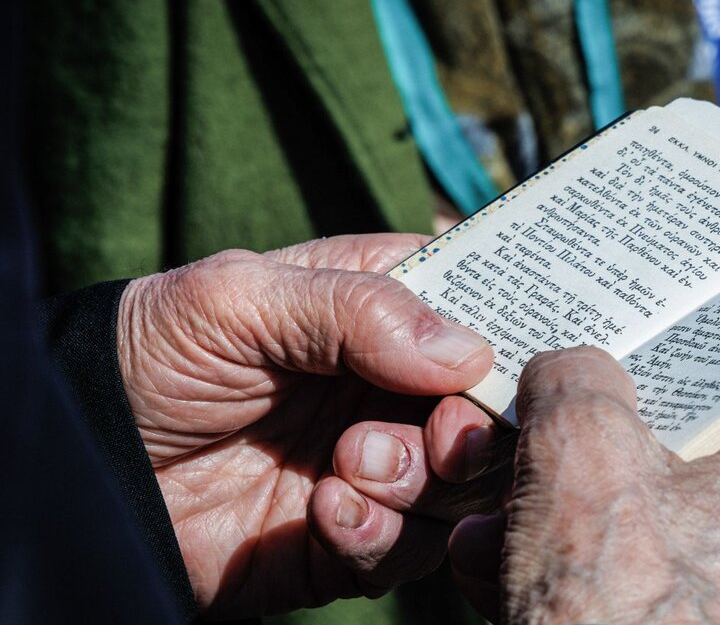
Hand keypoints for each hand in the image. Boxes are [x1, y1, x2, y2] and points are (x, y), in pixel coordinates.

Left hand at [118, 234, 507, 616]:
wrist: (82, 468)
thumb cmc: (150, 356)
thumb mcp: (238, 301)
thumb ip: (355, 310)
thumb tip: (466, 353)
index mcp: (376, 307)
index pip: (478, 309)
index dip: (506, 334)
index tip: (504, 362)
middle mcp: (390, 385)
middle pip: (488, 409)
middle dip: (472, 427)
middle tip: (437, 433)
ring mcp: (377, 463)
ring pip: (462, 486)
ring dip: (419, 481)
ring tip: (351, 464)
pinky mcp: (354, 536)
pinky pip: (409, 550)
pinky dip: (379, 535)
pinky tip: (326, 511)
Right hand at [448, 348, 719, 623]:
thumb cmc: (615, 619)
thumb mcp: (574, 458)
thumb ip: (577, 382)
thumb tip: (574, 372)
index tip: (709, 373)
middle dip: (642, 466)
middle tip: (570, 462)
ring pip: (706, 551)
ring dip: (616, 536)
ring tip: (518, 539)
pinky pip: (700, 614)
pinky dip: (630, 599)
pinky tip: (537, 596)